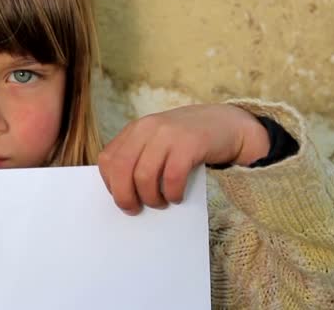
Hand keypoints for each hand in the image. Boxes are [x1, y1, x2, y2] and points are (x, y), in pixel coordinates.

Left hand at [98, 104, 269, 214]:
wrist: (226, 124)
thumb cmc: (187, 142)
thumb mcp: (158, 142)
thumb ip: (140, 158)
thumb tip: (123, 195)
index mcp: (135, 130)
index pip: (107, 159)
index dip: (111, 183)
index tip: (122, 197)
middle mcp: (147, 128)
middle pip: (121, 168)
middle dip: (124, 196)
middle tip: (135, 210)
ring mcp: (168, 133)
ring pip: (143, 175)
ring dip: (150, 198)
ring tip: (160, 203)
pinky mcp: (190, 143)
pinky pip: (172, 177)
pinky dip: (172, 193)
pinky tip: (177, 196)